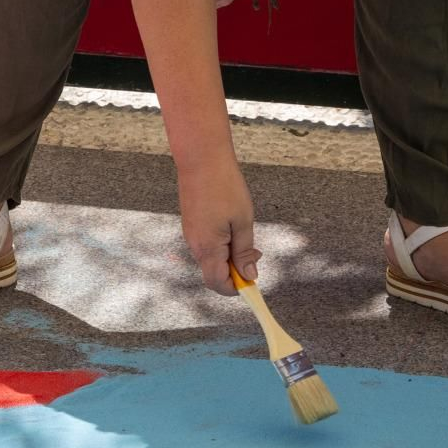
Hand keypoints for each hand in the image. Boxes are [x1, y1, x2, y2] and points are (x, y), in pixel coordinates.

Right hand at [177, 159, 260, 293]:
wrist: (201, 160)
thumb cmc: (224, 187)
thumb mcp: (243, 221)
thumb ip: (244, 252)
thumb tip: (248, 276)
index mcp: (207, 248)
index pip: (218, 284)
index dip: (237, 288)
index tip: (253, 281)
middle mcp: (195, 246)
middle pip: (214, 273)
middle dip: (236, 271)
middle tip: (255, 252)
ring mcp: (191, 235)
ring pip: (211, 259)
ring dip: (230, 256)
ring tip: (243, 233)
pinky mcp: (191, 226)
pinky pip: (207, 246)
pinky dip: (222, 245)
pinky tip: (232, 226)